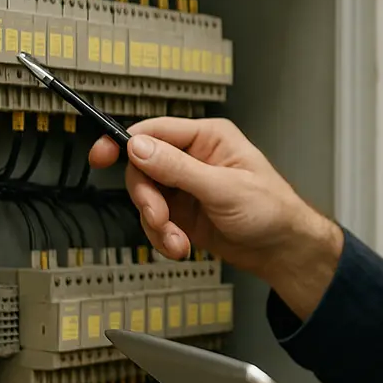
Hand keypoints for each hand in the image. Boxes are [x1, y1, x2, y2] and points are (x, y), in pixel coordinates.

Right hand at [88, 118, 342, 304]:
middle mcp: (193, 159)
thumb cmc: (272, 210)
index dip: (123, 142)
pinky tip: (180, 246)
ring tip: (177, 241)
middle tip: (160, 218)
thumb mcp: (223, 188)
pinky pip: (155, 222)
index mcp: (207, 138)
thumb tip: (139, 146)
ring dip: (156, 225)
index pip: (154, 131)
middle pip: (142, 169)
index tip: (100, 156)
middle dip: (147, 198)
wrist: (282, 251)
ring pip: (146, 199)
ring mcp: (185, 187)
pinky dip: (161, 238)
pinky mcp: (182, 214)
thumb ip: (178, 168)